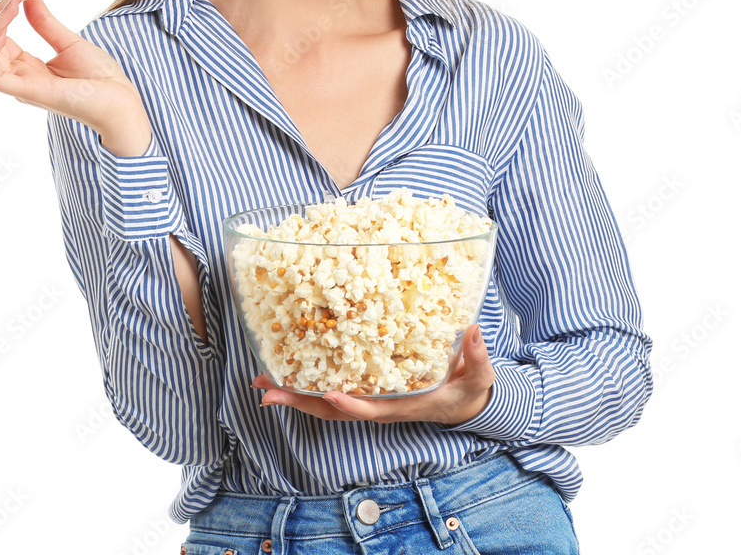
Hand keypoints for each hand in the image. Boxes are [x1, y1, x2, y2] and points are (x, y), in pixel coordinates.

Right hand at [0, 0, 144, 134]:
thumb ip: (44, 21)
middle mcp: (19, 77)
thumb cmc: (100, 77)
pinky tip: (4, 29)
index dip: (2, 12)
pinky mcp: (28, 93)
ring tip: (12, 3)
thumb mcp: (68, 42)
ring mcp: (22, 86)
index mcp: (27, 67)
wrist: (121, 99)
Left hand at [252, 323, 495, 425]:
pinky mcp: (365, 387)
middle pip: (333, 409)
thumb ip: (478, 358)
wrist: (463, 402)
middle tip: (266, 390)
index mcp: (402, 405)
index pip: (371, 409)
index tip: (330, 395)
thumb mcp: (478, 379)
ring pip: (325, 401)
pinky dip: (308, 381)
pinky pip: (332, 387)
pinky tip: (287, 366)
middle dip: (299, 401)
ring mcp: (369, 398)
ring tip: (262, 379)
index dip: (350, 404)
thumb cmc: (468, 391)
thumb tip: (474, 330)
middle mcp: (378, 406)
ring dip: (294, 392)